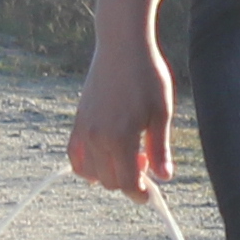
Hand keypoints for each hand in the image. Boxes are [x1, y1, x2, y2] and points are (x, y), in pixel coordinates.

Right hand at [69, 27, 176, 198]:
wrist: (122, 46)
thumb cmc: (147, 76)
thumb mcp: (161, 113)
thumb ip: (160, 148)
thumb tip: (165, 177)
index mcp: (121, 137)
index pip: (126, 183)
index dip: (140, 194)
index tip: (150, 194)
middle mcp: (98, 137)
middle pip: (109, 181)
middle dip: (128, 181)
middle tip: (146, 159)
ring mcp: (84, 130)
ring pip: (91, 173)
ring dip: (109, 174)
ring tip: (128, 153)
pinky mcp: (78, 121)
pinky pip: (75, 156)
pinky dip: (86, 166)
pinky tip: (103, 158)